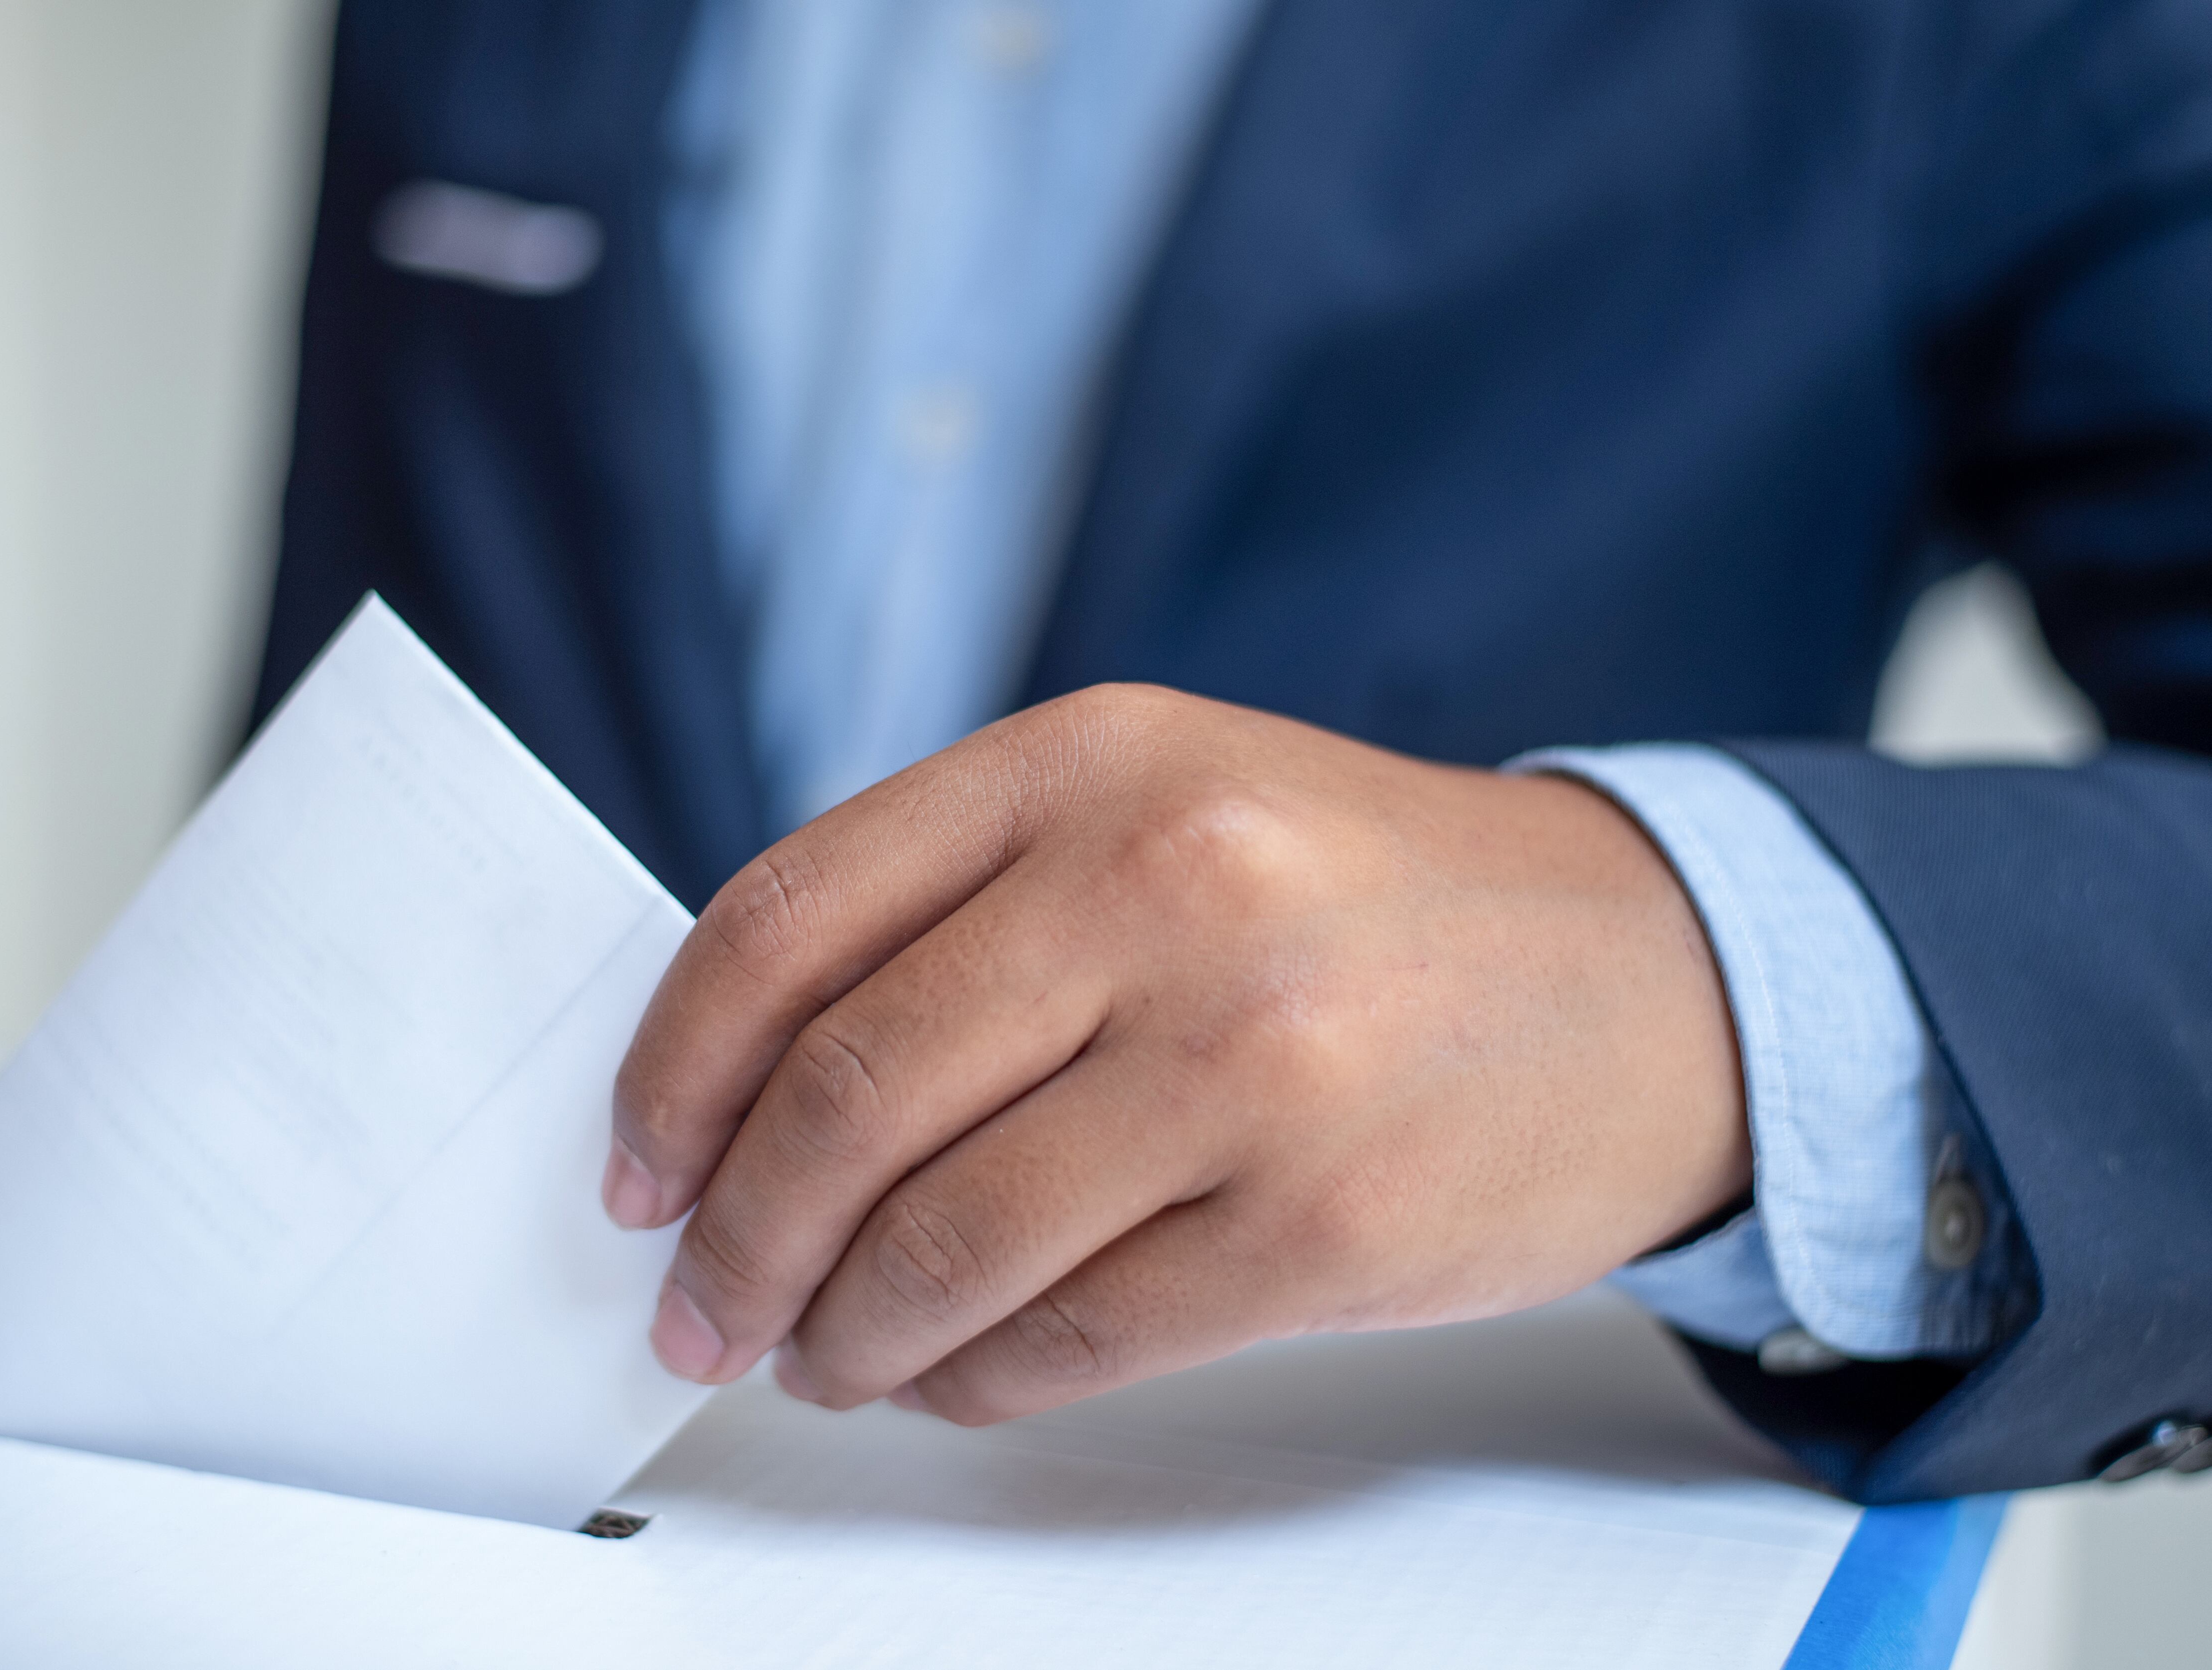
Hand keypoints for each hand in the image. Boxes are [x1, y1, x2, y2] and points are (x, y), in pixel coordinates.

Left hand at [606, 685, 1747, 1422]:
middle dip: (738, 1237)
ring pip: (943, 1241)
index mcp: (1091, 759)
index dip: (673, 1068)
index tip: (639, 1164)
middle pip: (845, 1093)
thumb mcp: (1162, 810)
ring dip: (842, 1331)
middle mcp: (1167, 885)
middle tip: (702, 1302)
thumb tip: (751, 1093)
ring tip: (820, 1356)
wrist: (1651, 976)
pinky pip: (1069, 1338)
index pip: (787, 918)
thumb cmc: (1371, 902)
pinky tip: (951, 1372)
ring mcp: (1253, 1057)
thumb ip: (965, 909)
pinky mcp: (1322, 1222)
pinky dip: (972, 1378)